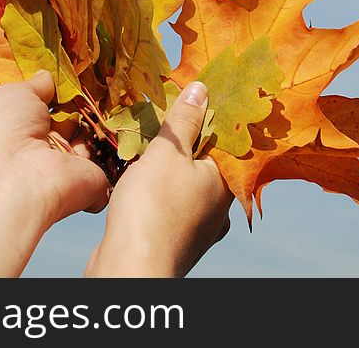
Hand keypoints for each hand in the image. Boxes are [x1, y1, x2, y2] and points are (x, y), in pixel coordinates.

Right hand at [85, 81, 232, 276]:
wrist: (131, 269)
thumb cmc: (152, 208)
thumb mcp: (167, 152)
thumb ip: (184, 121)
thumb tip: (201, 90)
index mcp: (227, 182)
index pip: (228, 139)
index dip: (211, 115)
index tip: (195, 96)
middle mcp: (221, 207)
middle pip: (207, 162)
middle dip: (188, 142)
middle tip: (165, 118)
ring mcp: (200, 227)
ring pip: (189, 186)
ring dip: (171, 168)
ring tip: (149, 148)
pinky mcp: (177, 240)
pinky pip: (173, 206)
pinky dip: (161, 192)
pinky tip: (142, 184)